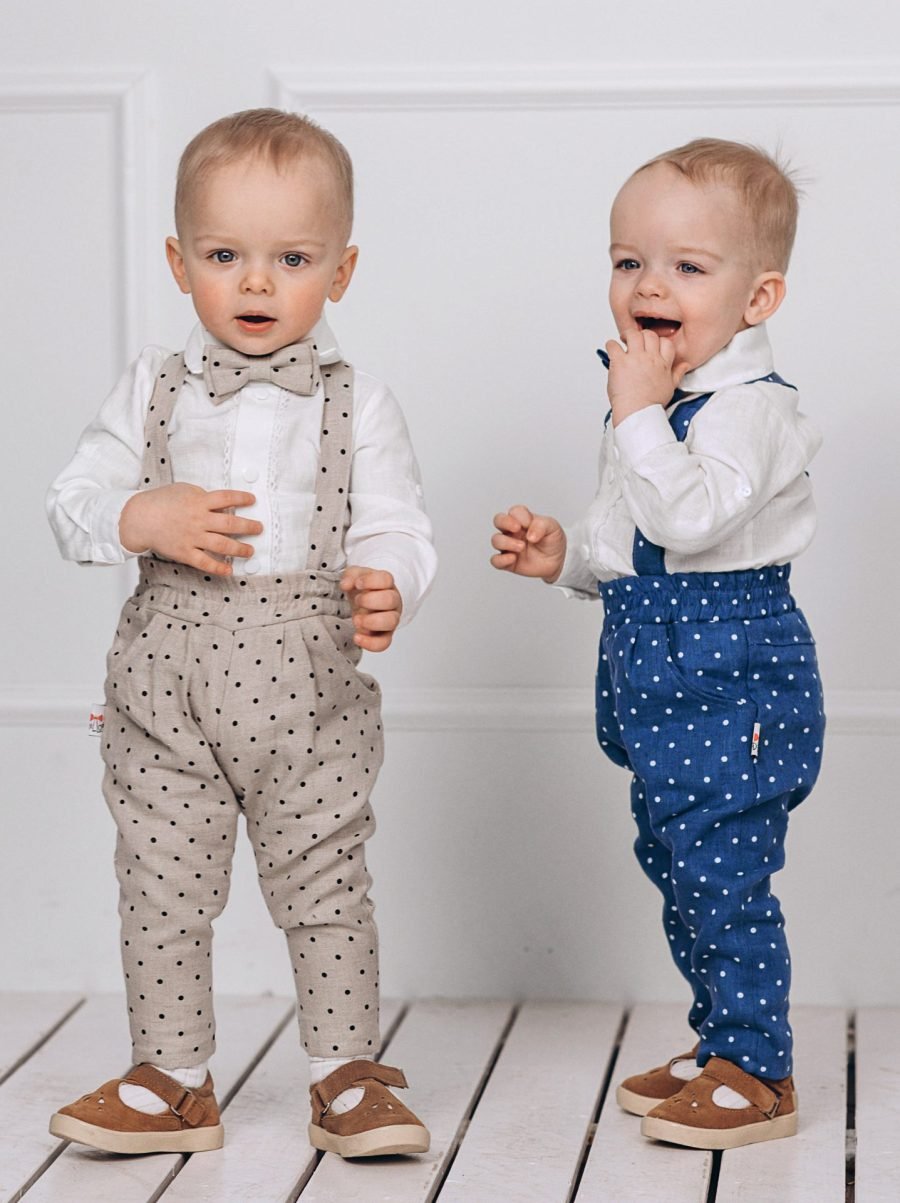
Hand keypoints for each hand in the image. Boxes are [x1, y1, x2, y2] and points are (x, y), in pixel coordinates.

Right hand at [119, 483, 261, 574]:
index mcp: (199, 501)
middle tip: (259, 528)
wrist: (138, 518)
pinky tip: (229, 570)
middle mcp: (199, 520)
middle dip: (248, 526)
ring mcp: (193, 537)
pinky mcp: (185, 552)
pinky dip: (218, 568)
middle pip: (230, 523)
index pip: (226, 498)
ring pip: (222, 545)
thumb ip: (202, 496)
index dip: (242, 498)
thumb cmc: (160, 502)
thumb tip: (220, 502)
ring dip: (240, 549)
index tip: (253, 500)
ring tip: (250, 551)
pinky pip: (205, 562)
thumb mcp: (183, 490)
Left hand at [340, 567, 401, 651]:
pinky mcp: (384, 635)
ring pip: (391, 622)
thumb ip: (350, 576)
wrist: (363, 602)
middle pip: (391, 600)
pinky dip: (371, 643)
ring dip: (372, 621)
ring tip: (357, 620)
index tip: (357, 584)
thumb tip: (346, 584)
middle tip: (357, 601)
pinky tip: (357, 637)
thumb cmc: (361, 589)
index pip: (386, 579)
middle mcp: (392, 601)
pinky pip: (384, 643)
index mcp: (386, 584)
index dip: (371, 581)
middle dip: (370, 601)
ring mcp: (390, 619)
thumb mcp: (355, 576)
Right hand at [491, 505, 566, 582]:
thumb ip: (541, 525)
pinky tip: (513, 558)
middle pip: (498, 520)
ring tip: (522, 547)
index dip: (520, 516)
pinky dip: (501, 559)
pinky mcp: (508, 562)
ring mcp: (509, 546)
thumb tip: (530, 535)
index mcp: (523, 520)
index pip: (514, 511)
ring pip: (496, 540)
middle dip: (504, 522)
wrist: (557, 562)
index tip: (530, 523)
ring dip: (507, 542)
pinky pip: (496, 560)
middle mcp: (513, 532)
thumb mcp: (553, 528)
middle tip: (517, 528)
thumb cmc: (552, 542)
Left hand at [605, 324, 688, 425]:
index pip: (665, 342)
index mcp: (663, 363)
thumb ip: (677, 373)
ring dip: (627, 336)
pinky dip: (611, 346)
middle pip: (649, 334)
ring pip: (633, 334)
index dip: (658, 341)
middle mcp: (650, 358)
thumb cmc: (651, 404)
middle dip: (642, 336)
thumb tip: (685, 365)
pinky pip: (613, 345)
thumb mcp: (670, 387)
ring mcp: (635, 358)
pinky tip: (612, 351)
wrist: (637, 412)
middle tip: (636, 342)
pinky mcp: (620, 362)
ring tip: (624, 342)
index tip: (651, 346)